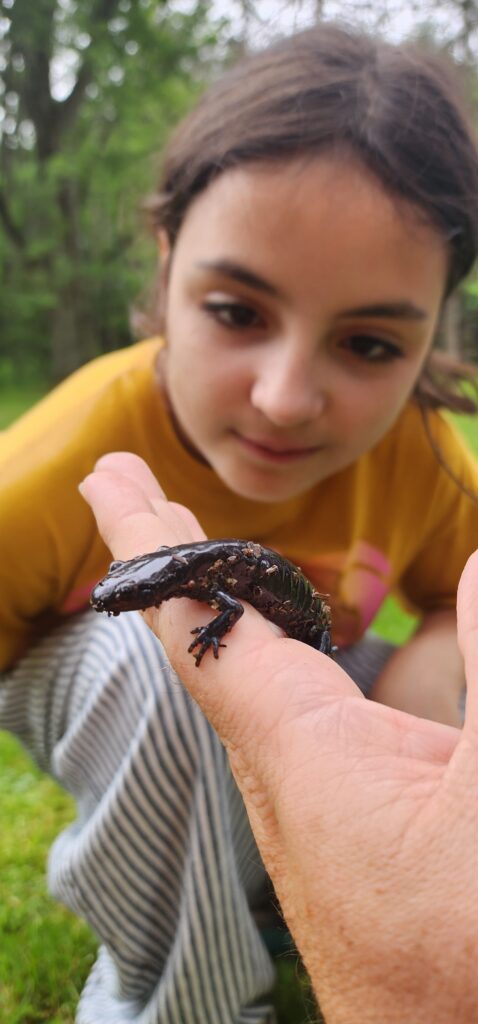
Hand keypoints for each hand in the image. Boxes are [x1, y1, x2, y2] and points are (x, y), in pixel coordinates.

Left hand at [80, 452, 477, 1023]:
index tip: (107, 485)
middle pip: (201, 630)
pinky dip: (260, 645)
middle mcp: (284, 762)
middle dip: (158, 549)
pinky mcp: (342, 811)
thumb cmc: (461, 955)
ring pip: (241, 665)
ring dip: (208, 595)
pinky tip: (269, 638)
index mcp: (302, 750)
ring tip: (172, 533)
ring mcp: (310, 788)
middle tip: (114, 481)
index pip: (199, 623)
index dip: (149, 546)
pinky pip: (280, 702)